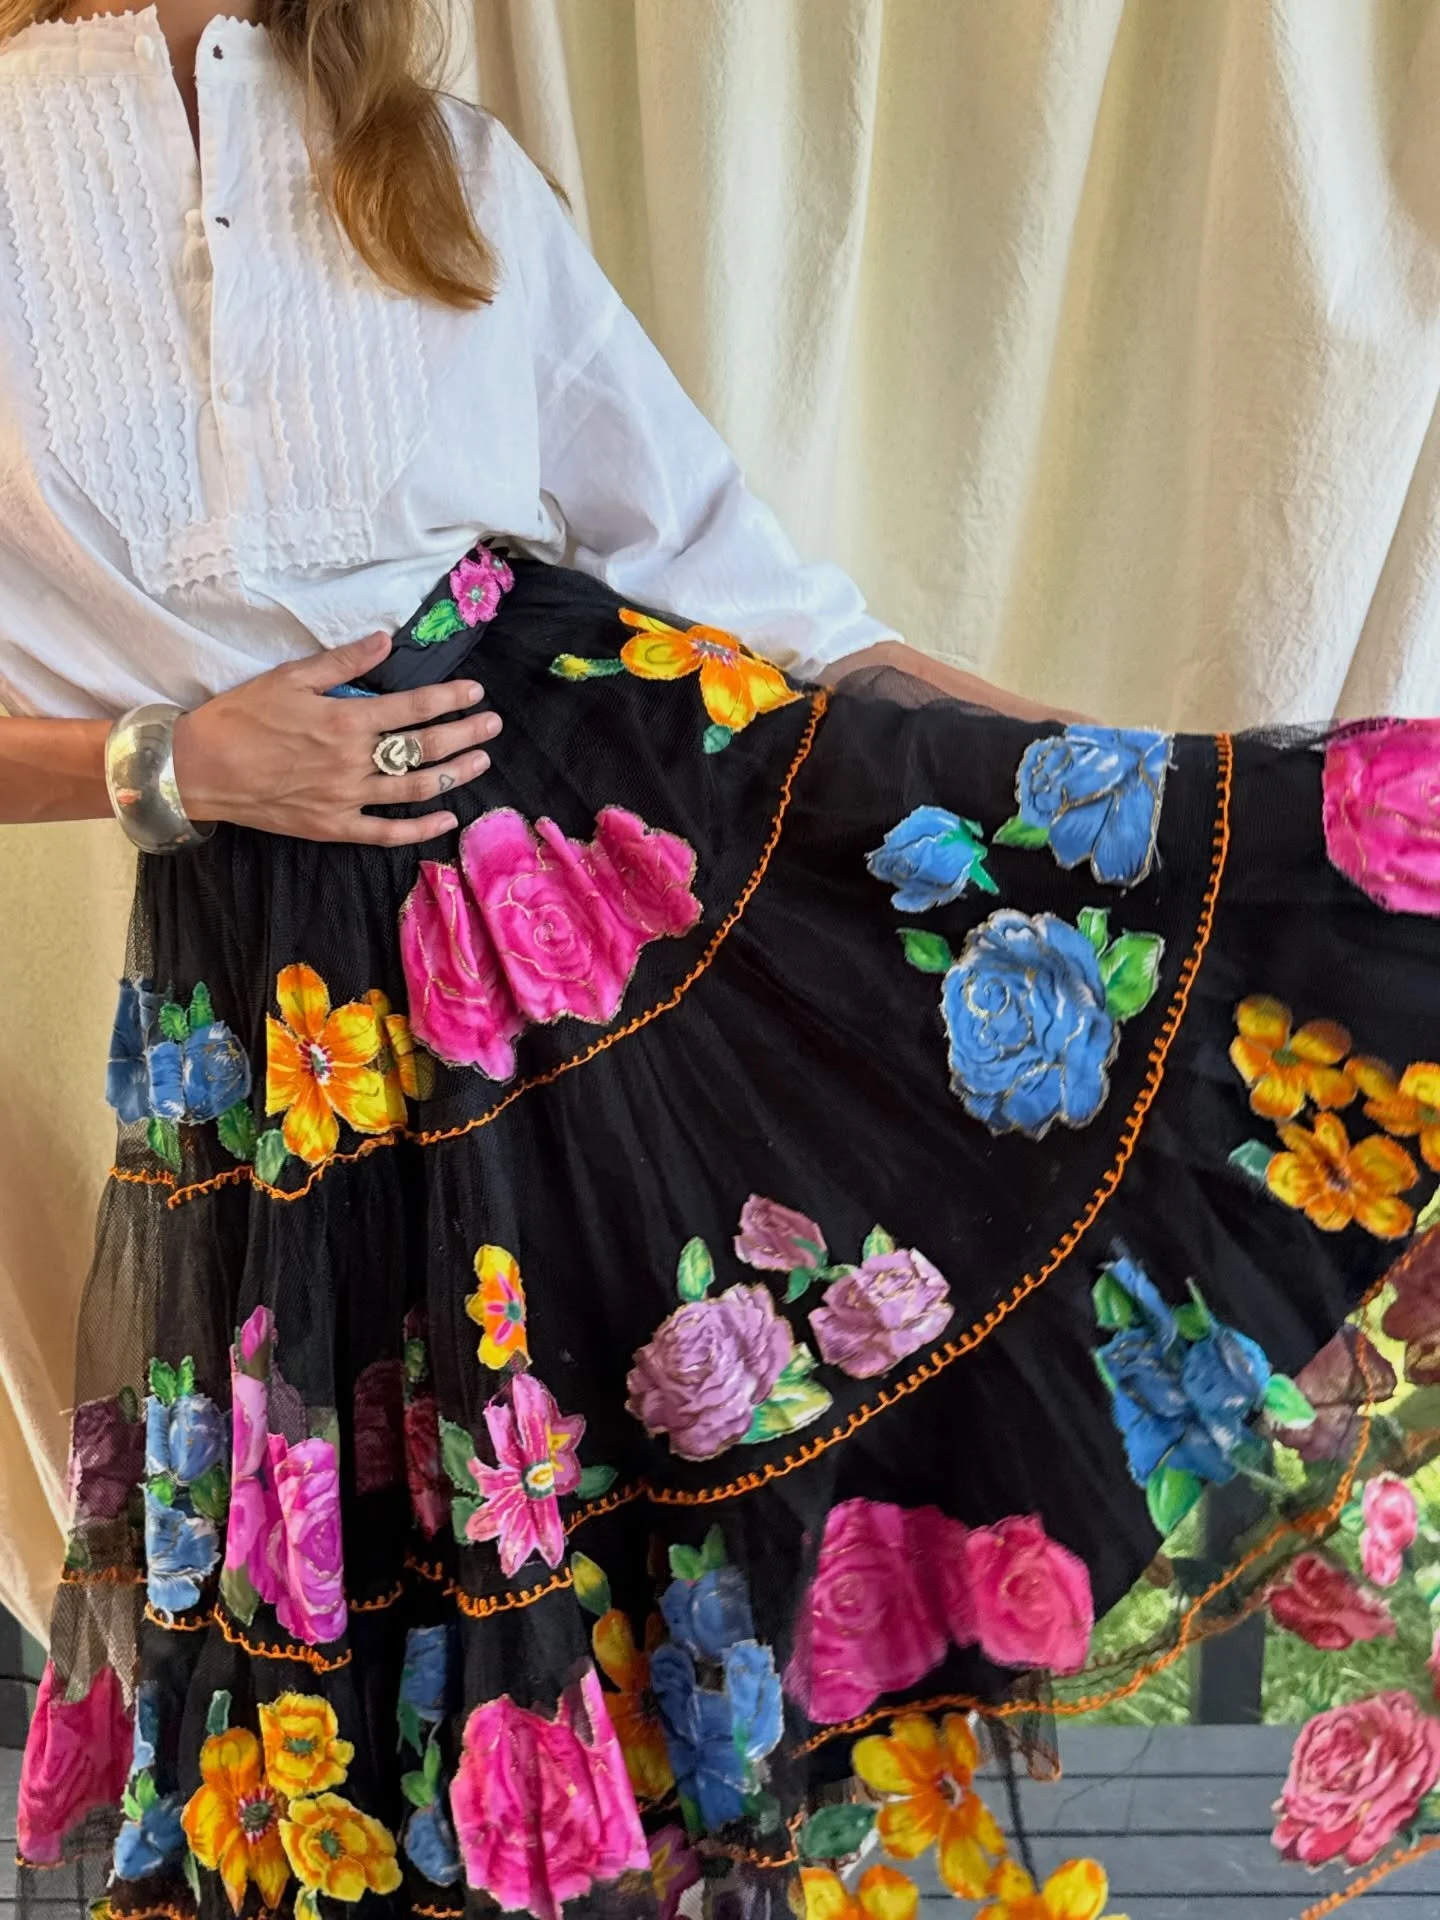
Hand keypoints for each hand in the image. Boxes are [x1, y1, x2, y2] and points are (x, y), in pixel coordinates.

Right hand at [172, 633, 502, 844]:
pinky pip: (386, 832)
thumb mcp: (289, 677)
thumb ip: (342, 662)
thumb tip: (385, 640)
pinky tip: (447, 818)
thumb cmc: (241, 717)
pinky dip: (420, 828)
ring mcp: (346, 797)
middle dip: (464, 735)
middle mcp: (353, 760)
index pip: (413, 707)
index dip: (449, 699)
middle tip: (493, 725)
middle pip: (423, 747)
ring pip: (414, 788)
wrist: (200, 769)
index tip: (476, 693)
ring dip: (453, 775)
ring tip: (480, 762)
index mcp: (345, 719)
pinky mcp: (334, 826)